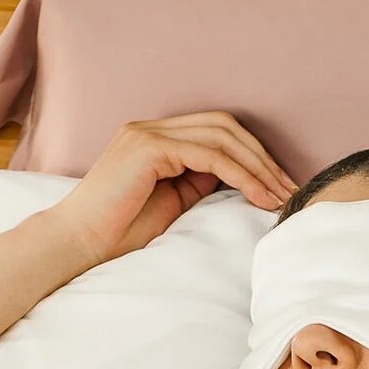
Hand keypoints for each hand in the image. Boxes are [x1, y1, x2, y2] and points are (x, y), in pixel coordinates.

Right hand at [47, 110, 299, 266]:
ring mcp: (148, 132)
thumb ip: (198, 181)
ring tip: (279, 196)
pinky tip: (257, 195)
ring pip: (222, 136)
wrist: (79, 241)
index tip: (279, 186)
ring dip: (257, 167)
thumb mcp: (172, 201)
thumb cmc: (120, 229)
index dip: (254, 155)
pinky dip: (239, 174)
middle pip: (226, 126)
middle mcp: (152, 126)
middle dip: (263, 158)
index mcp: (157, 137)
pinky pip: (209, 154)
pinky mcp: (148, 147)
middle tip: (290, 189)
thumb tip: (237, 176)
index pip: (218, 131)